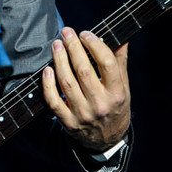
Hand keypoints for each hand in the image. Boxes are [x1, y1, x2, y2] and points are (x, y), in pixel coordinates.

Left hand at [41, 27, 129, 151]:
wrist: (107, 140)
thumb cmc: (115, 106)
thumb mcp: (123, 86)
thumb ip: (120, 62)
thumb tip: (121, 37)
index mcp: (117, 93)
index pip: (107, 64)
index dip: (95, 45)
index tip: (86, 34)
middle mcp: (100, 104)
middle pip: (83, 70)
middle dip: (73, 47)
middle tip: (66, 32)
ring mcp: (83, 114)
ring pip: (67, 82)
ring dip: (59, 60)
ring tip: (57, 44)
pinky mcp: (68, 122)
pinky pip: (54, 101)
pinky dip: (48, 84)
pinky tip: (47, 69)